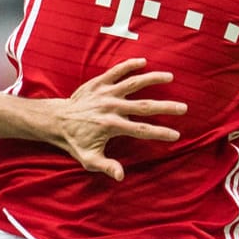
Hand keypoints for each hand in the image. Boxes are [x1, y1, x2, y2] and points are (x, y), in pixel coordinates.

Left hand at [52, 58, 185, 179]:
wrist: (55, 121)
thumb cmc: (74, 142)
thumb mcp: (88, 158)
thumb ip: (106, 166)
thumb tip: (121, 176)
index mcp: (112, 126)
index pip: (142, 130)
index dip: (160, 132)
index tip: (176, 134)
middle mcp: (111, 107)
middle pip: (144, 106)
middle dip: (166, 107)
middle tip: (183, 107)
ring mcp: (106, 93)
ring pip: (134, 83)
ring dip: (153, 79)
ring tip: (170, 77)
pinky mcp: (98, 83)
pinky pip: (116, 71)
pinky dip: (129, 65)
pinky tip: (143, 62)